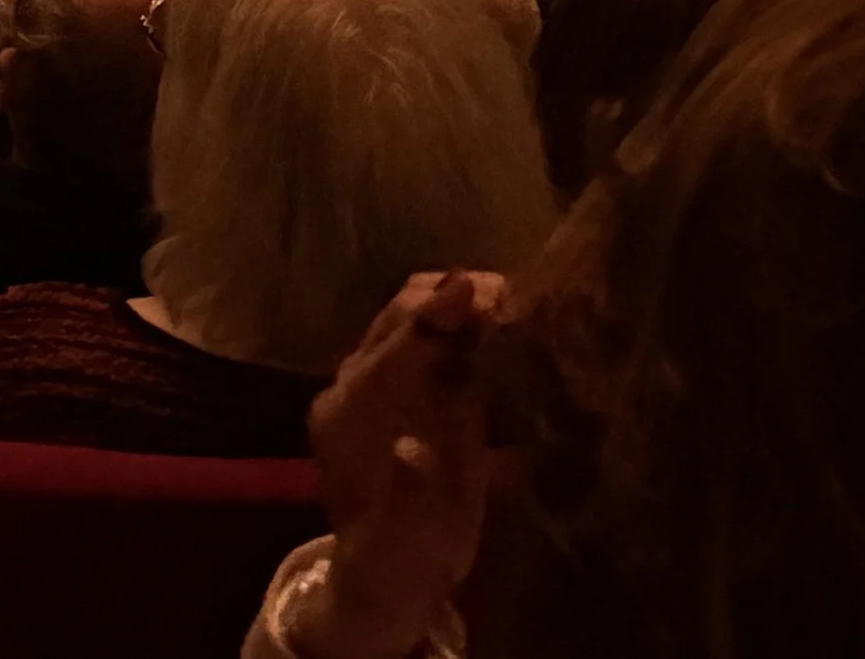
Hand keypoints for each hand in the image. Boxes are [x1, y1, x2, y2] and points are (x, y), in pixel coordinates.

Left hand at [290, 270, 500, 658]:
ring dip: (462, 308)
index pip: (389, 350)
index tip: (475, 286)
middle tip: (517, 297)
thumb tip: (413, 451)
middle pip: (400, 318)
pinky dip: (466, 329)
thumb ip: (409, 497)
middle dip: (453, 300)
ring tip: (516, 307)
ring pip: (415, 320)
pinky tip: (504, 334)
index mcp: (347, 414)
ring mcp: (376, 382)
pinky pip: (432, 341)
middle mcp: (354, 386)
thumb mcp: (406, 543)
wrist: (389, 579)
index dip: (432, 318)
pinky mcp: (403, 388)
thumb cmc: (400, 563)